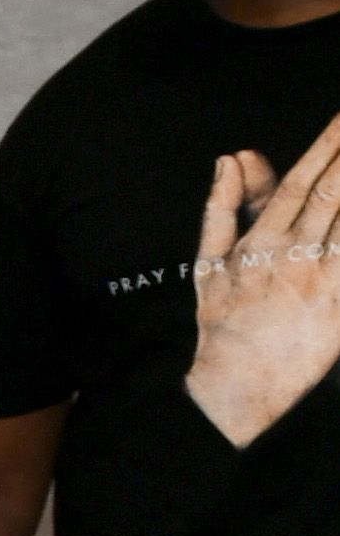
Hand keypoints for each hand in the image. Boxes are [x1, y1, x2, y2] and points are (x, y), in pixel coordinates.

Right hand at [186, 118, 339, 445]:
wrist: (234, 389)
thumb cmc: (223, 324)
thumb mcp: (209, 263)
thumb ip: (222, 207)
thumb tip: (230, 158)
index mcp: (260, 242)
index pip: (299, 181)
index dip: (325, 146)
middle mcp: (292, 257)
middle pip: (334, 194)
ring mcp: (319, 284)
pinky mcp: (338, 311)